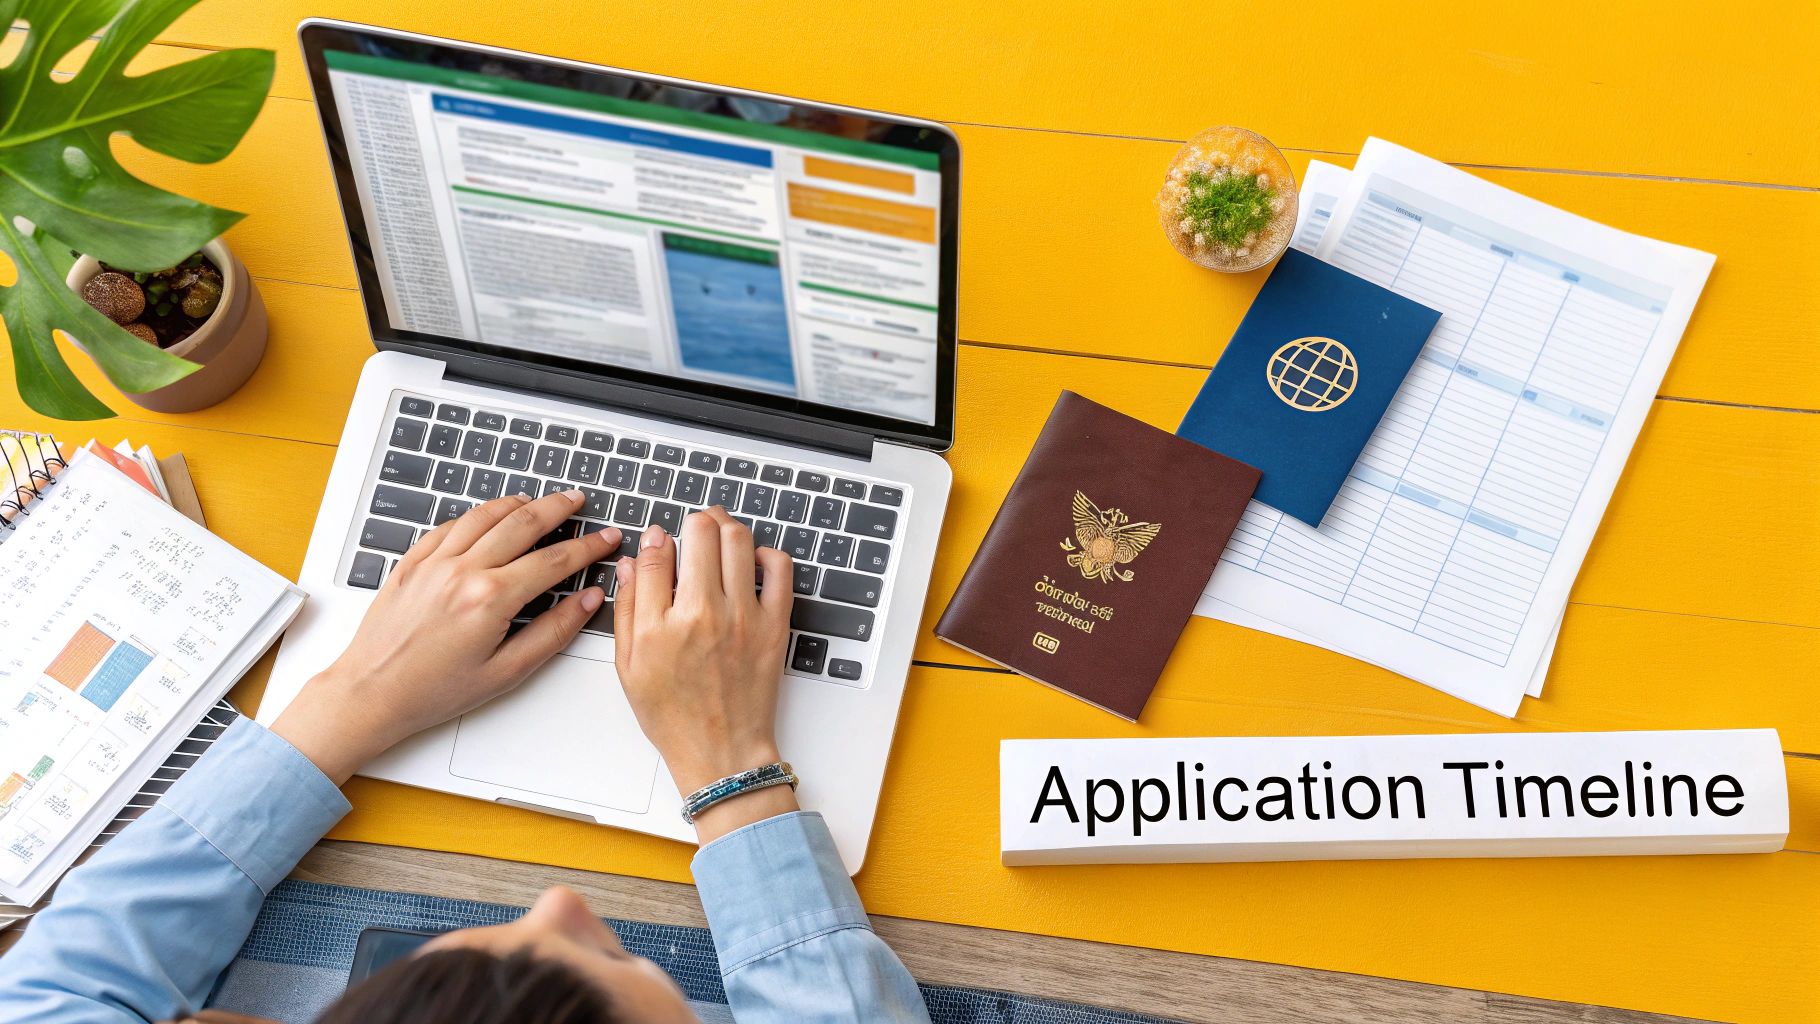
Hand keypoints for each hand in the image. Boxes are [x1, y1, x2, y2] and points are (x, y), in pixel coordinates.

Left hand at [272, 490, 619, 784]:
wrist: (371, 693)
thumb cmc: (434, 691)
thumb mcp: (507, 672)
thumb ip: (554, 632)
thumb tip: (587, 602)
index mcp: (491, 599)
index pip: (554, 561)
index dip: (587, 547)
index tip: (606, 538)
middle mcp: (462, 571)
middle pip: (523, 523)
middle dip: (558, 508)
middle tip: (578, 501)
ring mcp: (434, 561)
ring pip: (486, 515)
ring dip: (518, 503)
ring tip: (539, 500)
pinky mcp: (413, 562)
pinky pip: (450, 524)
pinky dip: (477, 515)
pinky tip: (489, 516)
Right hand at [614, 507, 797, 842]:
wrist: (722, 750)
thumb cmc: (674, 716)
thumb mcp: (629, 667)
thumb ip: (627, 608)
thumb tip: (631, 561)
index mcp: (658, 626)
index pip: (654, 554)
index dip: (654, 538)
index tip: (657, 540)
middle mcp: (701, 614)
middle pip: (699, 533)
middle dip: (692, 522)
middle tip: (692, 528)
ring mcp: (742, 616)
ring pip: (737, 540)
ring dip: (725, 526)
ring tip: (718, 531)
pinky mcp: (773, 624)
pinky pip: (779, 568)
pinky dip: (766, 553)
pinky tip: (752, 559)